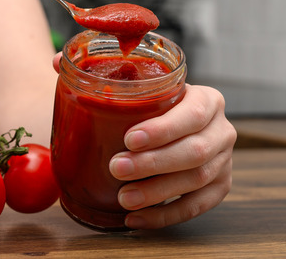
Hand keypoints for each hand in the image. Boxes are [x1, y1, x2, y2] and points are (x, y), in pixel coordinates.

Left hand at [108, 84, 234, 228]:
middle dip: (153, 163)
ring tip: (124, 197)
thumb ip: (108, 76)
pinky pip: (196, 206)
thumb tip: (60, 66)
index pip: (191, 115)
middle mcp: (221, 130)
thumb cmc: (152, 105)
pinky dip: (164, 216)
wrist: (177, 126)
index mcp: (207, 100)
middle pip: (194, 151)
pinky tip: (136, 218)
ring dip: (157, 192)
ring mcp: (224, 161)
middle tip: (117, 168)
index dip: (162, 129)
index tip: (129, 139)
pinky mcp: (220, 187)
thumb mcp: (141, 87)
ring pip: (196, 180)